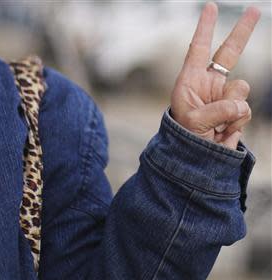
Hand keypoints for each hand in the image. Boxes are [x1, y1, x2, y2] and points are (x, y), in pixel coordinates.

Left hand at [170, 2, 260, 148]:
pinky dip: (237, 121)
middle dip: (242, 31)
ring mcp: (224, 96)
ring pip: (242, 87)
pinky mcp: (236, 109)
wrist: (195, 157)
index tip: (210, 7)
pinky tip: (223, 131)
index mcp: (190, 81)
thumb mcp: (194, 122)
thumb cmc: (184, 137)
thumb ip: (218, 110)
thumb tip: (240, 103)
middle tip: (254, 9)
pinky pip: (246, 108)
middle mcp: (208, 83)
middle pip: (229, 52)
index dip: (205, 28)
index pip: (198, 49)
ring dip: (232, 108)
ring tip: (215, 125)